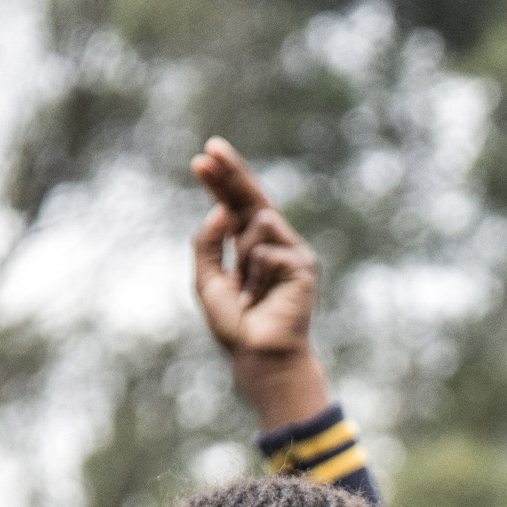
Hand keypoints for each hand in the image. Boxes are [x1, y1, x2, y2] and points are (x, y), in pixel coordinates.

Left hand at [190, 140, 332, 431]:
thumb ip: (208, 244)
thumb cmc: (237, 327)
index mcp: (251, 247)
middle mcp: (274, 244)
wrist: (260, 357)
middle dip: (231, 173)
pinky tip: (257, 301)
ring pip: (259, 222)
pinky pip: (266, 251)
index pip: (235, 206)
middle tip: (211, 148)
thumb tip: (219, 211)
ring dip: (242, 256)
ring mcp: (292, 252)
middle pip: (252, 197)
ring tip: (246, 291)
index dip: (220, 182)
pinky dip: (254, 277)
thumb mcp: (208, 281)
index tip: (202, 158)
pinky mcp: (303, 264)